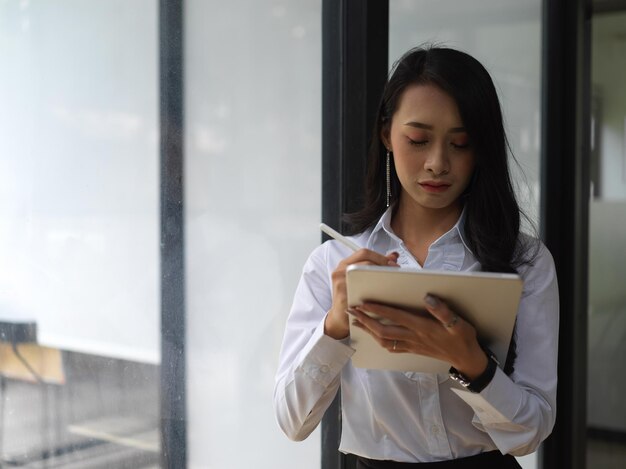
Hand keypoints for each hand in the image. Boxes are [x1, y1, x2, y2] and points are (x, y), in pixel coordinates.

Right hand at [324, 249, 399, 339]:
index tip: (393, 263)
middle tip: (395, 270)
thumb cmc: (352, 297)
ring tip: (390, 279)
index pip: (364, 252)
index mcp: (345, 264)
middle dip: (383, 262)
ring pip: (363, 270)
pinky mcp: (342, 295)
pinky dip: (374, 288)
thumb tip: (393, 256)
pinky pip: (360, 288)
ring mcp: (340, 282)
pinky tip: (382, 292)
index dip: (381, 256)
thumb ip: (377, 266)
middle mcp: (340, 270)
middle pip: (365, 258)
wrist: (340, 317)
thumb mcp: (362, 279)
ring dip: (380, 273)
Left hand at [349, 294, 487, 378]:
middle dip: (365, 320)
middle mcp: (413, 337)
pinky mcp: (413, 350)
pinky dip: (379, 340)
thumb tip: (427, 297)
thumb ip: (442, 311)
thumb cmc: (462, 338)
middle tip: (352, 311)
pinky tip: (373, 336)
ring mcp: (411, 345)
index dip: (378, 310)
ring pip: (384, 340)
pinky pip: (391, 347)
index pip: (395, 316)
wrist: (466, 359)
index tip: (364, 303)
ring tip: (357, 322)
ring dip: (368, 331)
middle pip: (383, 330)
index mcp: (422, 327)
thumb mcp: (458, 323)